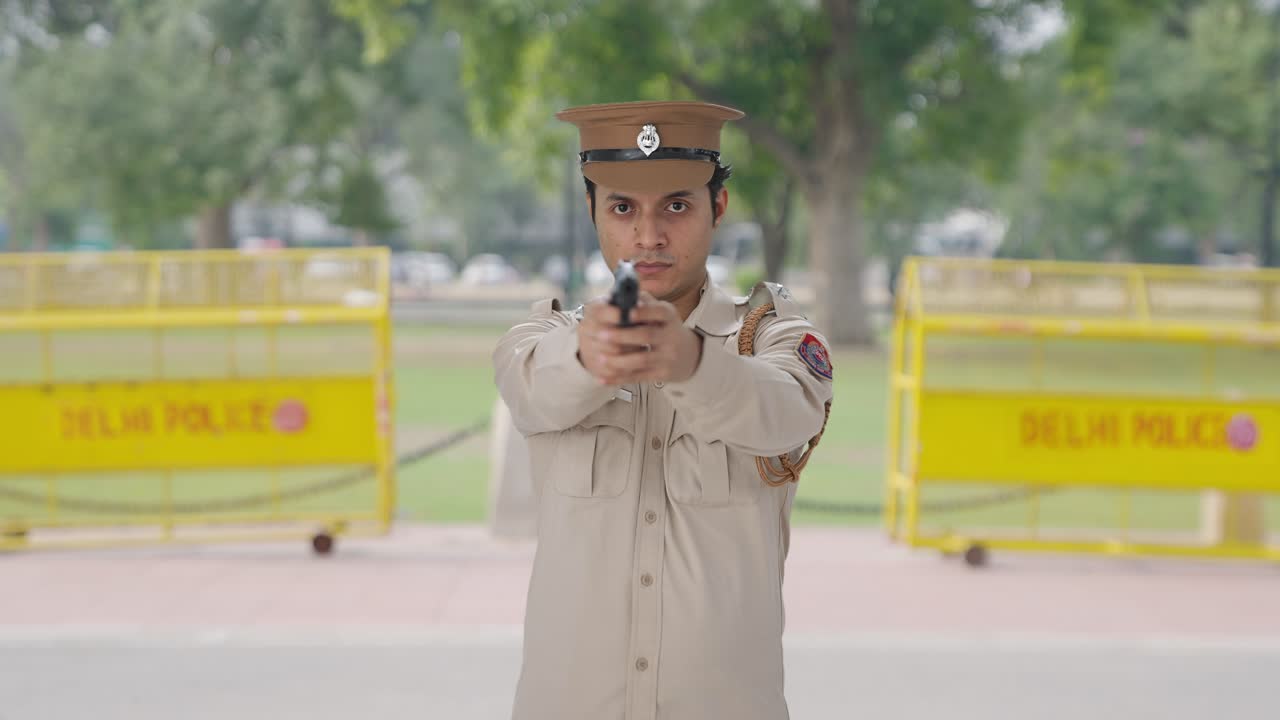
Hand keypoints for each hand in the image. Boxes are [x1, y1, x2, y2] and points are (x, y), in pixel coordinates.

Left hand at [576, 292, 702, 385]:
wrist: (689, 355)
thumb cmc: (666, 328)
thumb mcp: (662, 311)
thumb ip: (643, 300)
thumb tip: (620, 291)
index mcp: (669, 317)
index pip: (659, 312)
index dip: (644, 311)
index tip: (627, 311)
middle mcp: (670, 336)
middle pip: (647, 336)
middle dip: (623, 336)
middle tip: (602, 334)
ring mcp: (667, 357)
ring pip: (642, 360)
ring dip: (619, 360)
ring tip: (600, 357)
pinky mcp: (662, 374)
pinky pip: (638, 377)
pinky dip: (619, 378)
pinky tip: (603, 378)